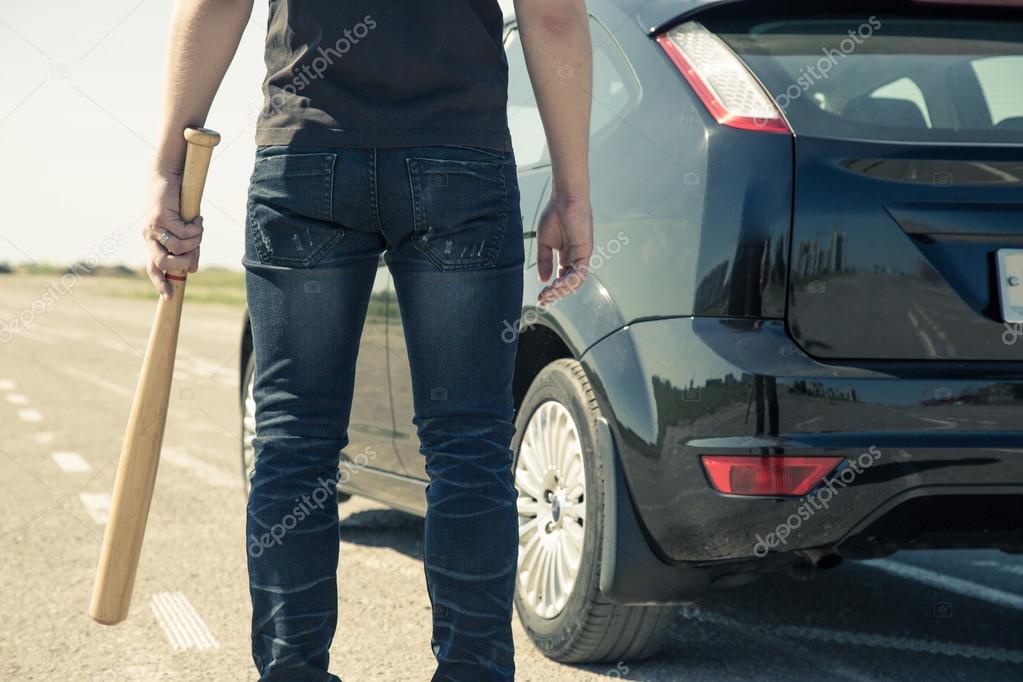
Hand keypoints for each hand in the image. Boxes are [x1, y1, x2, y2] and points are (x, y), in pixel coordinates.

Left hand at [142, 172, 203, 298]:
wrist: (169, 177)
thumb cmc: (177, 204)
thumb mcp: (184, 230)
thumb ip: (187, 249)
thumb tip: (192, 270)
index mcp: (153, 242)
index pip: (152, 267)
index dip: (159, 282)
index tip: (168, 296)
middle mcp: (150, 237)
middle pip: (162, 263)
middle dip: (182, 263)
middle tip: (195, 253)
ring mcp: (153, 228)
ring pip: (177, 248)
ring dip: (194, 242)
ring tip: (198, 229)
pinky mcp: (161, 218)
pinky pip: (184, 233)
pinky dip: (195, 229)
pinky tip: (198, 219)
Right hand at [536, 195, 592, 303]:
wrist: (564, 199)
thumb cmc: (555, 215)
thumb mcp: (544, 243)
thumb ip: (544, 262)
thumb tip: (543, 279)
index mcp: (566, 256)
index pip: (561, 278)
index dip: (552, 289)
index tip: (540, 296)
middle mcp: (575, 258)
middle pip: (569, 283)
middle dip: (556, 293)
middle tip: (544, 298)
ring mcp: (581, 256)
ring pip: (575, 281)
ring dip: (562, 290)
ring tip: (549, 292)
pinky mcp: (586, 252)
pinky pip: (580, 272)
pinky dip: (569, 281)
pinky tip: (557, 284)